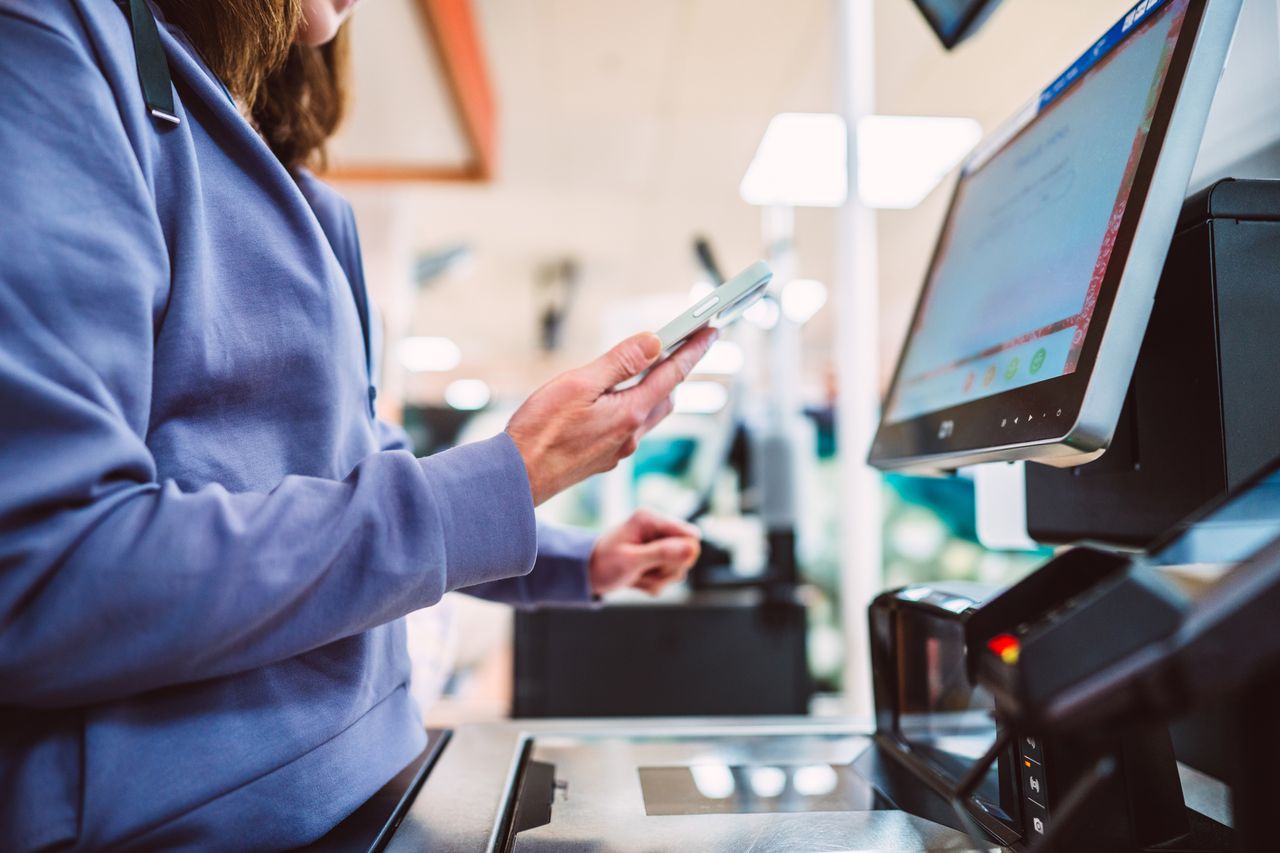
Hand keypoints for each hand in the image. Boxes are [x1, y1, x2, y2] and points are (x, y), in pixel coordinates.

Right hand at [506, 328, 716, 505]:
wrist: (518, 478)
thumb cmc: (540, 430)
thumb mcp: (579, 383)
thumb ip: (620, 362)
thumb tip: (654, 342)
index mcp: (630, 413)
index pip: (673, 374)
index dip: (694, 350)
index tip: (711, 332)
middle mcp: (631, 435)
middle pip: (666, 397)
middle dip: (676, 371)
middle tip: (681, 346)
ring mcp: (618, 451)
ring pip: (648, 416)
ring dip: (654, 391)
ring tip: (647, 369)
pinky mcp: (603, 459)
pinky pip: (628, 430)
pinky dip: (632, 408)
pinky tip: (612, 402)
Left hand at [589, 510, 701, 596]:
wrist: (587, 574)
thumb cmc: (603, 563)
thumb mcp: (631, 560)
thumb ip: (662, 553)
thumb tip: (693, 548)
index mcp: (651, 519)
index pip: (690, 536)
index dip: (682, 555)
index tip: (659, 564)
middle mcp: (658, 528)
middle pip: (687, 555)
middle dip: (666, 571)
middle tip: (641, 570)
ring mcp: (659, 544)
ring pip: (679, 570)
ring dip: (658, 580)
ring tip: (635, 575)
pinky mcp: (657, 559)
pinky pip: (669, 578)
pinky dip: (653, 584)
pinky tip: (636, 579)